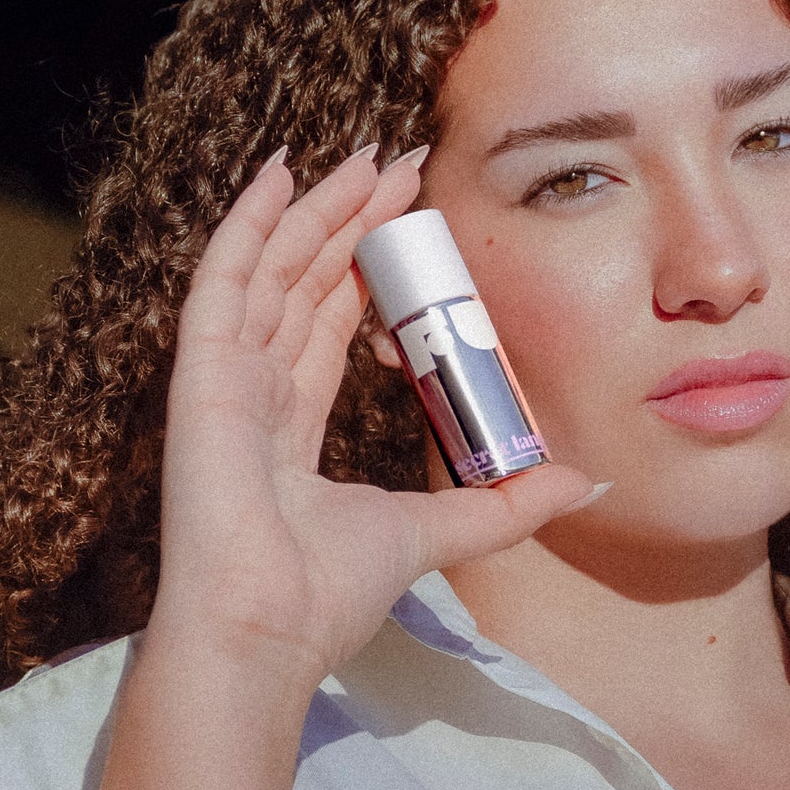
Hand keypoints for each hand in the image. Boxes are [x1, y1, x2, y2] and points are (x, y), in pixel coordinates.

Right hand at [149, 144, 594, 681]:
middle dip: (352, 220)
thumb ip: (506, 503)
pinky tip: (280, 173)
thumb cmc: (328, 594)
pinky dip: (249, 224)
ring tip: (361, 157)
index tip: (412, 219)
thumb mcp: (440, 529)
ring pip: (273, 269)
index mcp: (296, 422)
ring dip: (316, 209)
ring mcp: (226, 377)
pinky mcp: (202, 373)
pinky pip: (225, 279)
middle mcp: (258, 389)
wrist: (268, 632)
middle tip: (398, 165)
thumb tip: (586, 482)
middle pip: (306, 282)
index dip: (370, 266)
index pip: (333, 320)